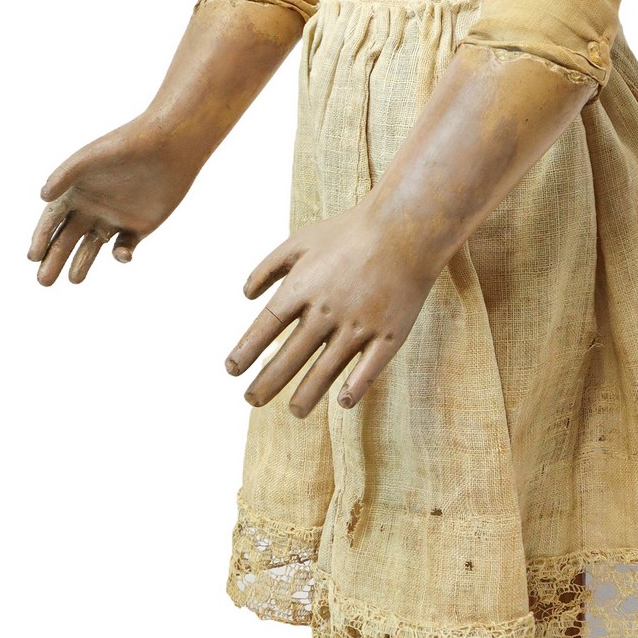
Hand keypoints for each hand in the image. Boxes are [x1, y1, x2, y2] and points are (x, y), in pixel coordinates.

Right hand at [28, 122, 195, 285]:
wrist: (168, 145)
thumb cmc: (125, 145)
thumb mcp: (91, 157)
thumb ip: (66, 174)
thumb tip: (42, 196)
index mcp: (76, 191)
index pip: (52, 220)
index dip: (41, 238)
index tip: (32, 256)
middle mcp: (91, 207)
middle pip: (67, 239)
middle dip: (54, 259)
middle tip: (43, 281)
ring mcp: (114, 218)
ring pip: (92, 247)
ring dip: (82, 264)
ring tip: (74, 280)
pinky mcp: (139, 226)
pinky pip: (125, 247)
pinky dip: (122, 255)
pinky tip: (121, 254)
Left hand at [225, 204, 448, 416]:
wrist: (407, 226)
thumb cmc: (348, 232)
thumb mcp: (300, 240)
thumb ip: (268, 267)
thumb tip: (245, 296)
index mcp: (303, 287)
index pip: (266, 326)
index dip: (246, 350)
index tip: (231, 369)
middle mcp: (327, 310)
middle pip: (290, 355)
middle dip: (267, 382)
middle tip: (251, 401)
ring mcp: (360, 324)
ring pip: (326, 370)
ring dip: (306, 395)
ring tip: (294, 412)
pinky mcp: (389, 334)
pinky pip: (369, 369)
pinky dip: (355, 387)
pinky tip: (342, 402)